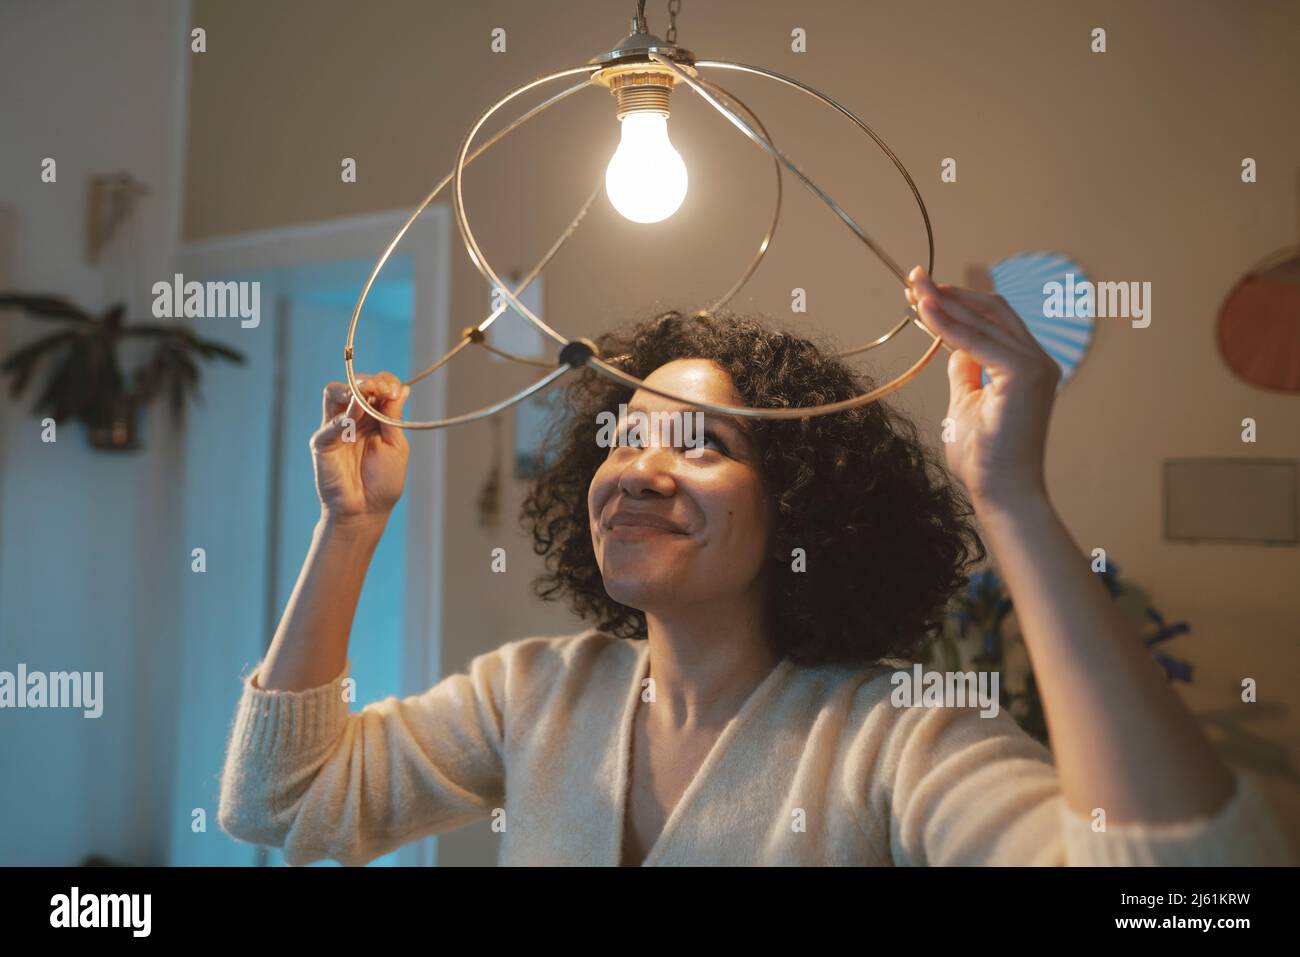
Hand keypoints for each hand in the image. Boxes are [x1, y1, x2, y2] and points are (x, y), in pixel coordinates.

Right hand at [311, 370, 410, 528]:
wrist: (366, 510)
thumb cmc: (383, 481)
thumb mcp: (395, 445)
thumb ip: (393, 417)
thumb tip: (402, 388)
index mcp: (374, 417)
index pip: (376, 386)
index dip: (385, 382)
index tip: (395, 392)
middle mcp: (354, 418)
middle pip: (354, 384)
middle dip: (370, 382)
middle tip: (382, 390)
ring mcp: (336, 428)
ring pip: (333, 393)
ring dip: (351, 389)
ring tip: (365, 394)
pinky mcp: (322, 443)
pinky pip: (328, 424)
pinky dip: (342, 419)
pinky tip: (352, 420)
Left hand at [906, 266, 1059, 510]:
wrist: (1001, 492)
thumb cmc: (984, 459)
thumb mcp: (966, 405)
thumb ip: (965, 373)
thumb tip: (954, 348)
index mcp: (1025, 366)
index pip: (991, 320)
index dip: (955, 302)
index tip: (921, 292)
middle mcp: (1037, 360)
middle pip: (990, 310)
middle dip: (948, 292)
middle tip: (912, 278)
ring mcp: (1035, 365)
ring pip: (984, 319)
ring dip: (945, 301)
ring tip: (913, 287)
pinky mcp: (1025, 374)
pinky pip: (979, 341)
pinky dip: (950, 324)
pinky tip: (926, 310)